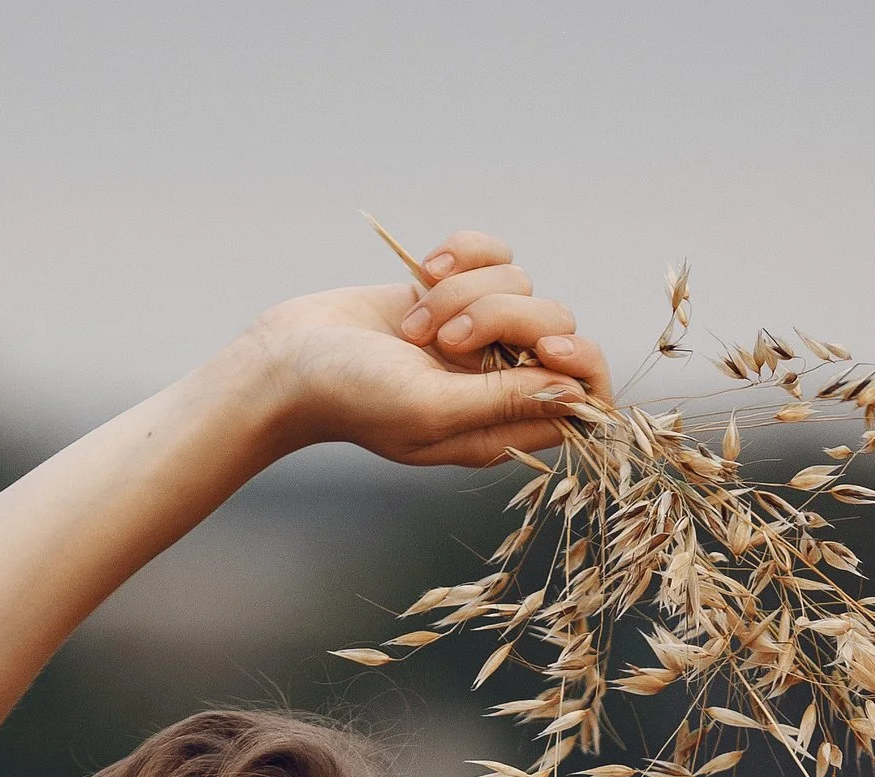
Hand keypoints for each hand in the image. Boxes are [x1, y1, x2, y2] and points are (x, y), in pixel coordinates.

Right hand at [239, 229, 611, 470]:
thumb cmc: (352, 397)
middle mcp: (499, 380)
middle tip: (448, 340)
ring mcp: (479, 333)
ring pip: (521, 284)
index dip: (580, 366)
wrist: (291, 358)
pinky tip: (421, 271)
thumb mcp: (431, 409)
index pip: (583, 400)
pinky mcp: (456, 288)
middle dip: (507, 319)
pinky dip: (460, 253)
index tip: (545, 349)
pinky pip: (492, 252)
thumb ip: (505, 401)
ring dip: (464, 291)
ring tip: (414, 324)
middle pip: (558, 328)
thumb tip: (576, 392)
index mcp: (502, 426)